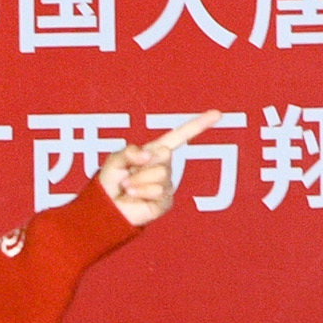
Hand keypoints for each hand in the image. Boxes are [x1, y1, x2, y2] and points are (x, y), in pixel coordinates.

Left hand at [95, 113, 236, 229]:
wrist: (106, 208)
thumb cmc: (110, 182)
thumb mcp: (114, 159)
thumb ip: (129, 152)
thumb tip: (149, 156)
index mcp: (155, 152)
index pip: (180, 136)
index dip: (198, 125)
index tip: (217, 114)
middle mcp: (164, 167)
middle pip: (164, 157)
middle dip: (142, 165)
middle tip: (127, 175)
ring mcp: (167, 185)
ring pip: (160, 175)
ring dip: (138, 181)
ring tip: (128, 187)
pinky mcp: (165, 202)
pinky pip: (158, 192)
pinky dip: (141, 192)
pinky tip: (133, 196)